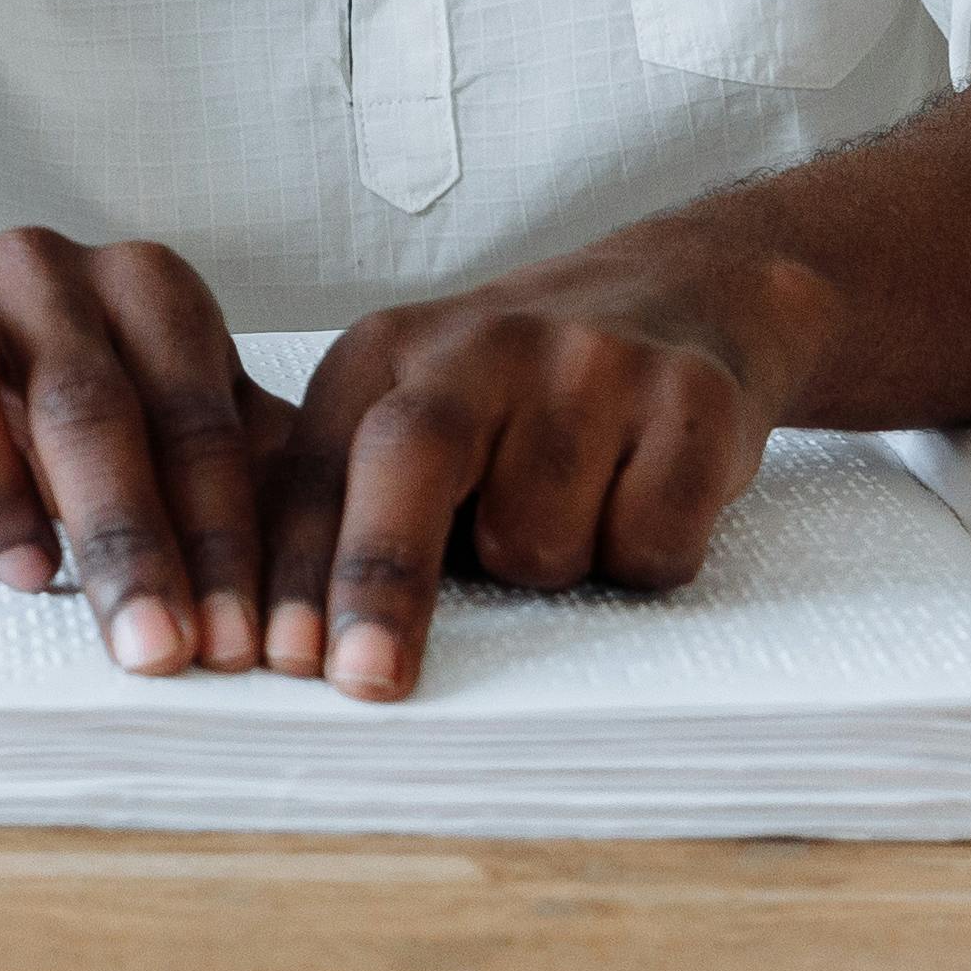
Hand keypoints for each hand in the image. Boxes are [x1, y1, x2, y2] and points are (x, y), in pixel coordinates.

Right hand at [0, 226, 270, 676]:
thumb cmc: (56, 405)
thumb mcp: (163, 422)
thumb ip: (243, 476)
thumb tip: (332, 585)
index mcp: (145, 288)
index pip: (197, 420)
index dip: (222, 539)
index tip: (239, 645)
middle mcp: (41, 271)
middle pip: (87, 403)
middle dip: (127, 539)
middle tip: (154, 649)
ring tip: (28, 576)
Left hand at [264, 231, 798, 699]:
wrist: (680, 292)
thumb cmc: (517, 396)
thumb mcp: (411, 410)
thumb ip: (345, 498)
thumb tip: (286, 645)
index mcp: (383, 352)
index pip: (316, 472)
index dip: (294, 572)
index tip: (280, 659)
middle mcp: (479, 342)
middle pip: (409, 463)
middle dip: (380, 578)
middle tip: (367, 678)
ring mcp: (589, 361)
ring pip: (540, 542)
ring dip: (549, 571)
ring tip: (571, 510)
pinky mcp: (690, 397)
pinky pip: (649, 545)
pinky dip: (642, 560)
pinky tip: (640, 498)